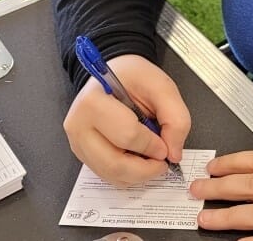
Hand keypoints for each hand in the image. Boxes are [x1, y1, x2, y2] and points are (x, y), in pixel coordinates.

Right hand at [63, 54, 191, 185]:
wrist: (113, 77)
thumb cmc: (133, 78)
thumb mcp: (162, 86)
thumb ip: (175, 118)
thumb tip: (174, 153)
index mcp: (93, 101)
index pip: (126, 135)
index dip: (152, 145)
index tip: (166, 145)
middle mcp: (78, 125)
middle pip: (114, 163)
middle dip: (146, 169)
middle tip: (163, 162)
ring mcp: (77, 143)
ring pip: (110, 174)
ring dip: (138, 175)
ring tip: (152, 160)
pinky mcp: (83, 155)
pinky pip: (108, 176)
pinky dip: (128, 175)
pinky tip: (138, 161)